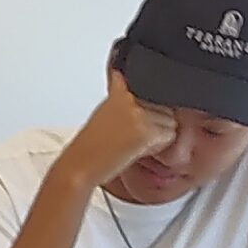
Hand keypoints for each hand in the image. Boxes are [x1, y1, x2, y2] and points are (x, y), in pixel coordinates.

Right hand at [63, 72, 177, 188]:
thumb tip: (125, 78)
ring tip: (131, 143)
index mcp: (119, 90)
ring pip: (170, 122)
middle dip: (154, 123)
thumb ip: (120, 93)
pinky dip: (156, 147)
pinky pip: (169, 136)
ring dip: (156, 136)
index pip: (153, 84)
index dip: (150, 102)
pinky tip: (134, 150)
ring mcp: (138, 114)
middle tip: (128, 136)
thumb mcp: (103, 111)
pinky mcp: (146, 131)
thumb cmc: (88, 147)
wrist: (77, 168)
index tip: (135, 113)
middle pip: (166, 107)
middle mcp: (130, 98)